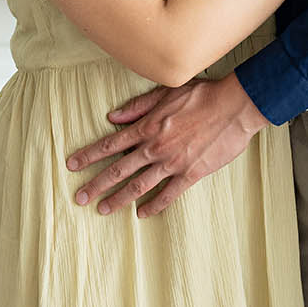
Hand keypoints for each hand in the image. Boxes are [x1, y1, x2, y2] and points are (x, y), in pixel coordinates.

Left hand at [65, 74, 268, 217]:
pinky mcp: (191, 174)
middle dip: (95, 184)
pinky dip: (153, 206)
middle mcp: (155, 148)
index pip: (110, 144)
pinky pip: (168, 195)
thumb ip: (138, 106)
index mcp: (147, 127)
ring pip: (138, 186)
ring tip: (102, 210)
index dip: (88, 155)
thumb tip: (112, 116)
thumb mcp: (166, 92)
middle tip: (79, 197)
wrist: (235, 106)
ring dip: (118, 199)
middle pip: (118, 169)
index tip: (72, 165)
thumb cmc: (203, 94)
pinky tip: (142, 214)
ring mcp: (172, 163)